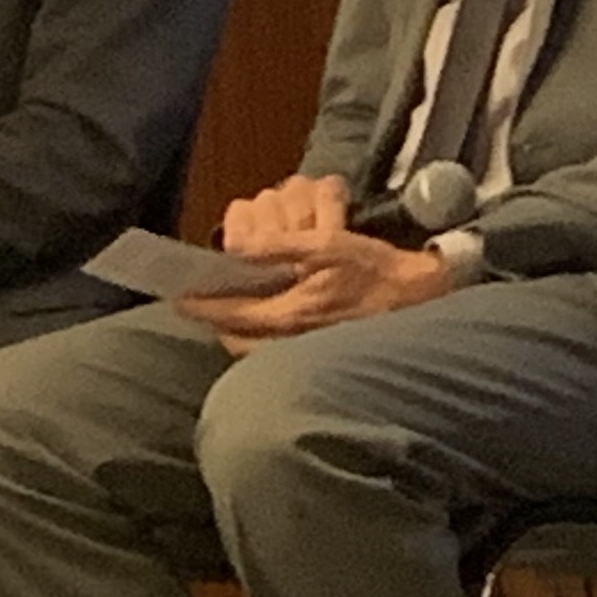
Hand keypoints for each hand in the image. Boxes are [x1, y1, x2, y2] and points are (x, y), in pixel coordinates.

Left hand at [174, 174, 450, 352]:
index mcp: (288, 314)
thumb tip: (236, 248)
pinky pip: (275, 347)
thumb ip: (278, 249)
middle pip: (235, 338)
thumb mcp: (327, 246)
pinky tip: (268, 311)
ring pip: (254, 346)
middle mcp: (290, 340)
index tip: (176, 295)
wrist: (420, 299)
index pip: (228, 315)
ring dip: (238, 326)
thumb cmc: (376, 271)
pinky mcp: (317, 350)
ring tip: (232, 304)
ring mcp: (304, 349)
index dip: (198, 305)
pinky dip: (261, 332)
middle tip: (203, 299)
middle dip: (217, 320)